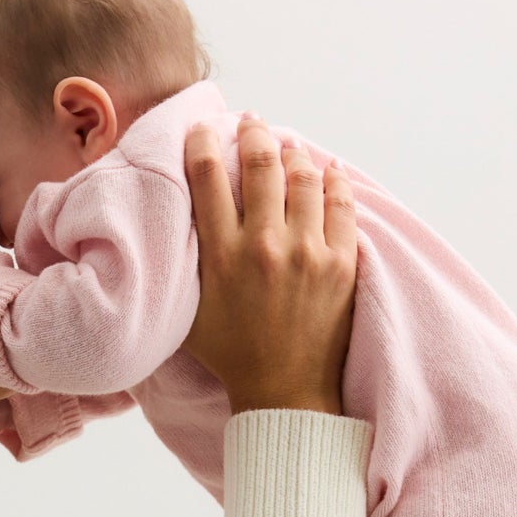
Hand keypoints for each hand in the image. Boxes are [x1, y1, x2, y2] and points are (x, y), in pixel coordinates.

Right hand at [181, 112, 356, 416]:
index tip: (204, 128)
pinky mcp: (341, 263)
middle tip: (252, 124)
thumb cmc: (230, 354)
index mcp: (222, 256)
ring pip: (303, 176)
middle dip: (254, 134)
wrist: (282, 391)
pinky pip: (341, 204)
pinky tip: (327, 169)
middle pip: (260, 164)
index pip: (208, 176)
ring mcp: (307, 253)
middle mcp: (264, 247)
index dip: (203, 141)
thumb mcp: (190, 311)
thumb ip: (184, 264)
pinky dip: (333, 179)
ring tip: (286, 146)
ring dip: (292, 153)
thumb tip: (175, 220)